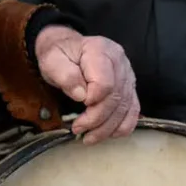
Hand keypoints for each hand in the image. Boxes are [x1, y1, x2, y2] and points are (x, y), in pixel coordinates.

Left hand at [34, 26, 139, 142]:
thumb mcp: (52, 60)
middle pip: (116, 98)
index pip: (105, 82)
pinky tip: (109, 134)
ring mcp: (128, 76)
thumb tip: (80, 95)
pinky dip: (123, 126)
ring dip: (108, 128)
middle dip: (97, 119)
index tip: (78, 106)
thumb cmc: (60, 54)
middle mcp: (120, 62)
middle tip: (77, 129)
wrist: (68, 47)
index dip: (92, 100)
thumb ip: (65, 75)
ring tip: (89, 138)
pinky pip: (133, 110)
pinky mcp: (129, 88)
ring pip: (125, 107)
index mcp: (101, 51)